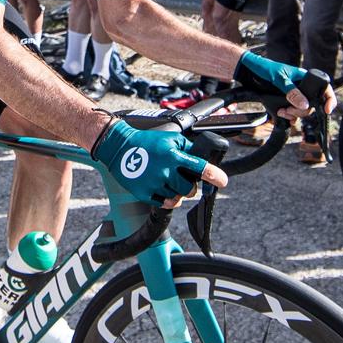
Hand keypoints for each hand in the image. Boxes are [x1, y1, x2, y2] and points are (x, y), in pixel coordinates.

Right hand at [91, 118, 228, 209]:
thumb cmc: (147, 142)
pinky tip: (165, 190)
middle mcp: (165, 171)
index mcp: (173, 155)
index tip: (222, 181)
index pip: (200, 167)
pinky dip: (170, 200)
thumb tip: (204, 159)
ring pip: (178, 198)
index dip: (214, 176)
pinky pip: (165, 204)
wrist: (120, 148)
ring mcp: (154, 183)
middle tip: (186, 182)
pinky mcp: (145, 193)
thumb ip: (188, 147)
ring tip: (171, 183)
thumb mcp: (170, 138)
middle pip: (190, 189)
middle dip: (192, 187)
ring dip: (179, 194)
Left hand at [234, 51, 335, 120]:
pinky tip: (281, 114)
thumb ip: (291, 91)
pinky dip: (288, 117)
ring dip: (293, 114)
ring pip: (302, 111)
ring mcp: (293, 96)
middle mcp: (301, 88)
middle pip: (312, 105)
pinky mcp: (285, 103)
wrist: (248, 72)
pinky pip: (292, 115)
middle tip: (289, 110)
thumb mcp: (279, 79)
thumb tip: (305, 104)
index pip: (323, 88)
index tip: (328, 110)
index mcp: (304, 78)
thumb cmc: (265, 69)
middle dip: (303, 111)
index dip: (329, 99)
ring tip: (282, 111)